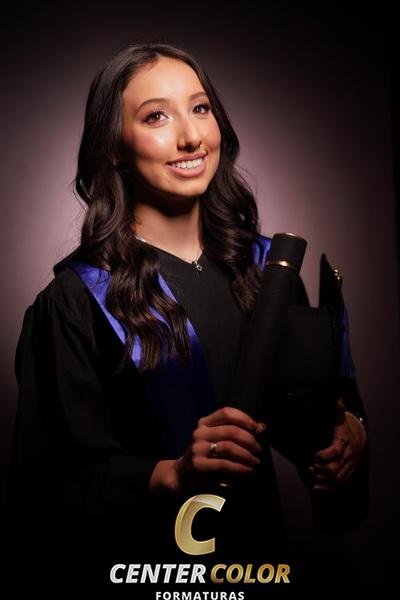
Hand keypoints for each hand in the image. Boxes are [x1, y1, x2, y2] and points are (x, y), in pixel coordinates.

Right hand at [149, 407, 265, 494]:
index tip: (256, 427)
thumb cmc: (205, 455)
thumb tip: (261, 427)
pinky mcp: (199, 465)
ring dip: (246, 454)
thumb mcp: (217, 439)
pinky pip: (224, 464)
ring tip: (255, 461)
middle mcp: (199, 433)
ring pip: (228, 447)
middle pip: (230, 430)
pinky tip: (247, 469)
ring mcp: (197, 449)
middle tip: (259, 450)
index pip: (226, 413)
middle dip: (249, 440)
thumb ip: (237, 431)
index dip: (243, 417)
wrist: (182, 475)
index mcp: (204, 423)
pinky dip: (240, 467)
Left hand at [309, 398, 366, 491]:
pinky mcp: (346, 474)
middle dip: (320, 469)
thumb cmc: (345, 430)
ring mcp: (347, 467)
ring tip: (311, 475)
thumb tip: (338, 400)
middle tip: (309, 466)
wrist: (359, 440)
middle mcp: (347, 457)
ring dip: (322, 479)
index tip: (314, 455)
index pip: (335, 451)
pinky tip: (316, 487)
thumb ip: (338, 411)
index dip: (324, 455)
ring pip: (336, 478)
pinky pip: (338, 484)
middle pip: (334, 468)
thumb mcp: (341, 420)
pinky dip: (327, 487)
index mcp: (344, 444)